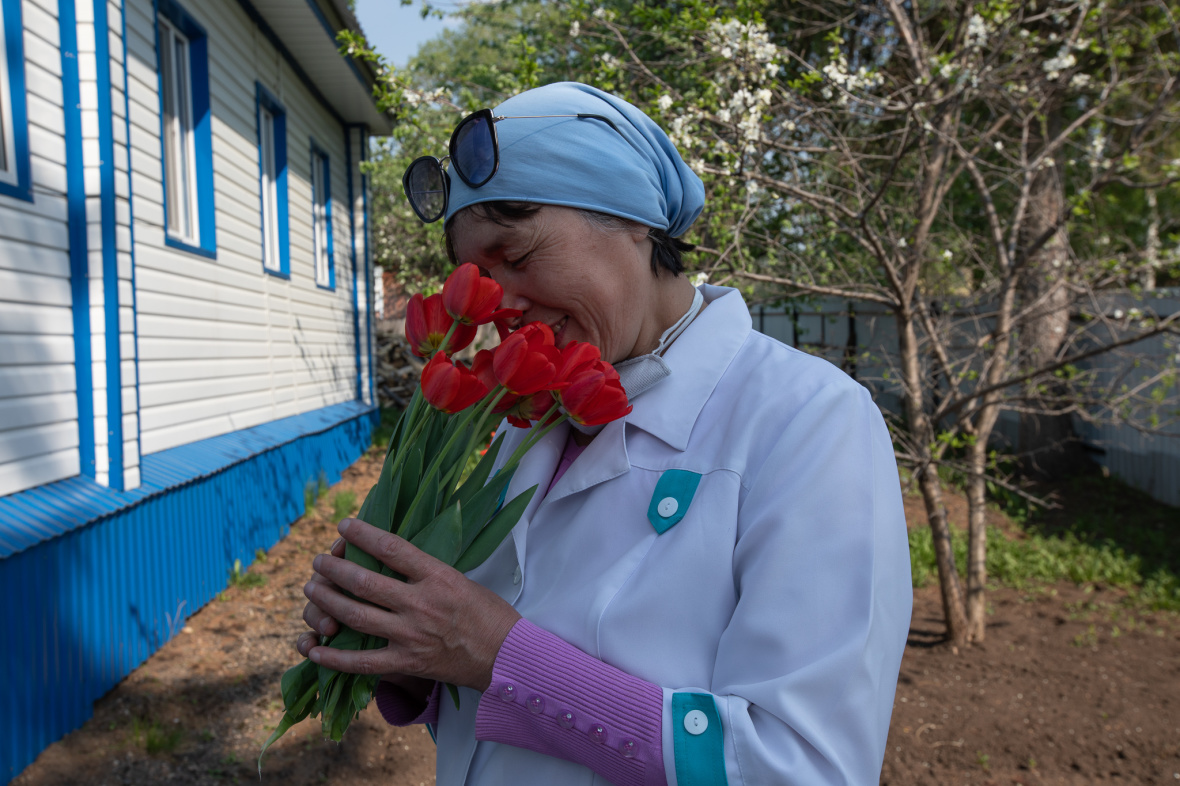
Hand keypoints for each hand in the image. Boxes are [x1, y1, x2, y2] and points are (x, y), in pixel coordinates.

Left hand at [300, 518, 521, 691]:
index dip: (363, 534)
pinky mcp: (407, 663)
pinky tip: (313, 650)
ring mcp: (411, 635)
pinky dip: (334, 658)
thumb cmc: (488, 613)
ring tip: (312, 589)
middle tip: (318, 561)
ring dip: (328, 602)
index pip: (391, 548)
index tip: (344, 525)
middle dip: (334, 569)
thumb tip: (393, 558)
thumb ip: (427, 571)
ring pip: (357, 616)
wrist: (506, 655)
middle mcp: (421, 603)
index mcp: (437, 576)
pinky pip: (362, 662)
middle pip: (365, 582)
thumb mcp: (461, 579)